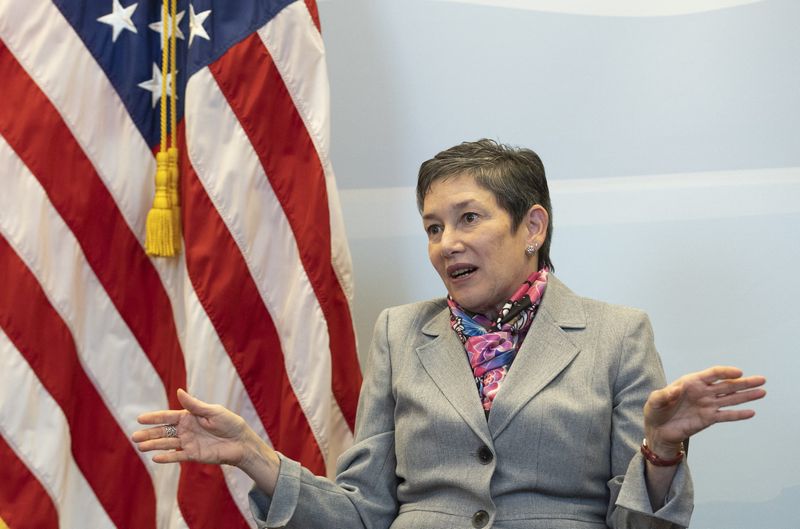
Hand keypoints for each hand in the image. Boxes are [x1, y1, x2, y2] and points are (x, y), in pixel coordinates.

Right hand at [131, 389, 249, 465]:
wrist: (241, 442)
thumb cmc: (229, 423)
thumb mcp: (212, 411)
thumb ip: (194, 405)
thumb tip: (179, 391)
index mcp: (189, 416)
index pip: (168, 417)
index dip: (154, 418)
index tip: (140, 418)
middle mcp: (186, 429)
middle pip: (163, 431)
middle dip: (149, 433)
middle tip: (134, 436)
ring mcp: (188, 443)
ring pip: (167, 444)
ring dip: (154, 445)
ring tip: (140, 446)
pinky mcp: (193, 455)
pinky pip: (177, 456)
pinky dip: (167, 457)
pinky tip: (155, 458)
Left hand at [644, 365, 765, 455]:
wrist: (658, 430)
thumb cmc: (656, 411)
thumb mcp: (655, 401)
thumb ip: (664, 395)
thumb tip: (675, 389)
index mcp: (691, 382)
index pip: (712, 374)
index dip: (726, 372)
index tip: (738, 373)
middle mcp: (703, 392)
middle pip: (727, 385)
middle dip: (744, 382)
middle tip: (761, 379)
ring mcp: (707, 405)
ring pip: (731, 399)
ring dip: (746, 396)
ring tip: (762, 392)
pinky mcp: (709, 418)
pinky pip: (726, 416)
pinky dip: (738, 415)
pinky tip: (751, 412)